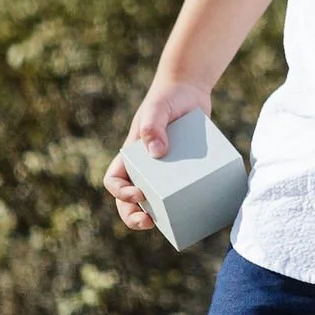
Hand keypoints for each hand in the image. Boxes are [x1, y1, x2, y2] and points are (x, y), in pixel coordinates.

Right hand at [103, 77, 213, 232]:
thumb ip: (154, 126)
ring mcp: (165, 171)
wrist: (190, 91)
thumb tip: (157, 153)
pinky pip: (182, 190)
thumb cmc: (167, 98)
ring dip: (160, 215)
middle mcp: (145, 167)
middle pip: (131, 200)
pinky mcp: (185, 170)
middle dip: (134, 216)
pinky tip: (200, 206)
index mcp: (131, 156)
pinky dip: (187, 201)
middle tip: (149, 222)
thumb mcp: (158, 109)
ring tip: (172, 223)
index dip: (120, 192)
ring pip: (157, 200)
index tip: (138, 193)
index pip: (114, 181)